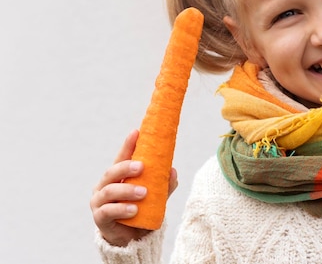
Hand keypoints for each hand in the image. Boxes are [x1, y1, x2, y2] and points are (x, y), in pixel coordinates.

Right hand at [90, 129, 177, 246]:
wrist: (133, 238)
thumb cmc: (142, 210)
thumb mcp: (156, 196)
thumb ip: (163, 184)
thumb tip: (172, 170)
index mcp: (117, 176)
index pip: (121, 157)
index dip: (128, 145)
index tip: (137, 132)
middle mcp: (105, 186)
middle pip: (111, 172)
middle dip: (126, 167)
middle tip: (142, 167)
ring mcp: (99, 202)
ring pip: (109, 191)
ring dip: (127, 190)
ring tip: (144, 193)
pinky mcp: (100, 218)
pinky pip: (108, 212)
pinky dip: (122, 209)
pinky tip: (134, 210)